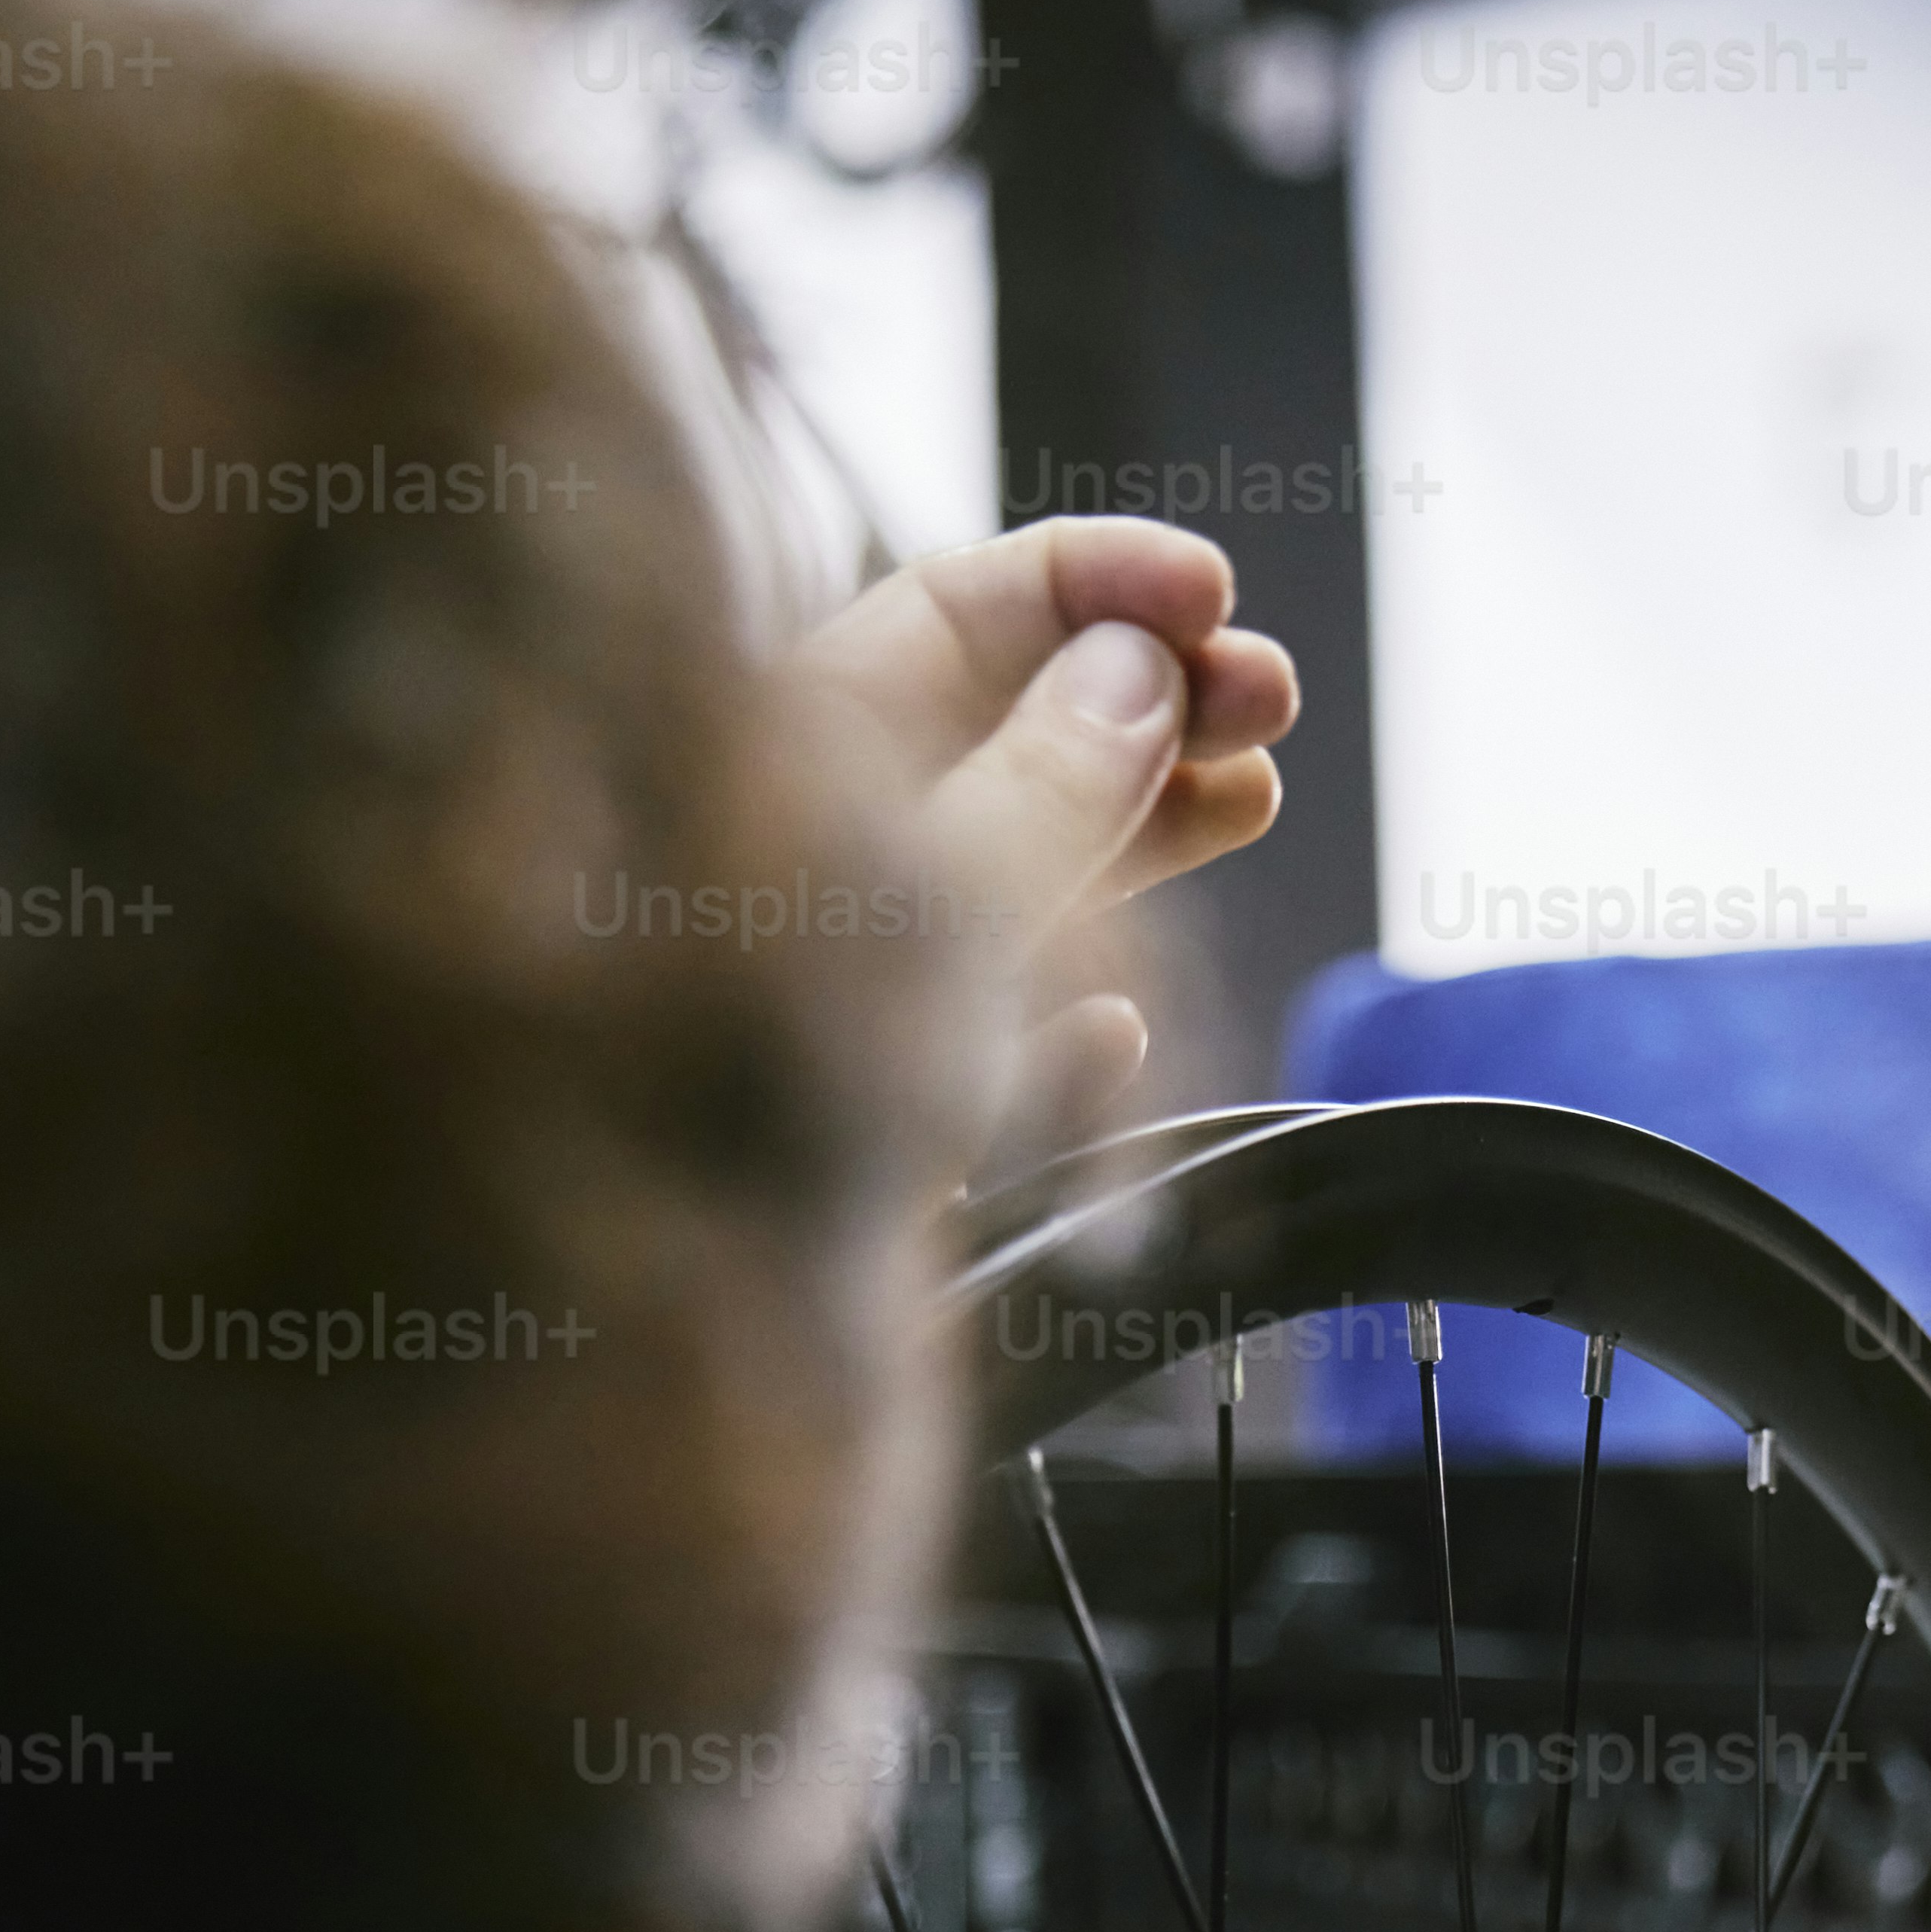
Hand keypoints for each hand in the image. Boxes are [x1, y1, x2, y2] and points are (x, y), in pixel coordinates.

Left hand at [792, 518, 1296, 1153]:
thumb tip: (1127, 677)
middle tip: (1271, 698)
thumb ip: (1044, 786)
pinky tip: (1114, 1033)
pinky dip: (1058, 1034)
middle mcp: (797, 867)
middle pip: (993, 737)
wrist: (659, 1345)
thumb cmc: (746, 1098)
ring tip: (1253, 803)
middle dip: (1143, 702)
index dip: (1091, 586)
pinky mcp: (856, 1141)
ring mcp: (831, 1007)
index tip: (1212, 598)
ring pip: (1007, 886)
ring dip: (1140, 838)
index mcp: (772, 763)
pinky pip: (970, 1058)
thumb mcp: (931, 902)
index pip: (950, 613)